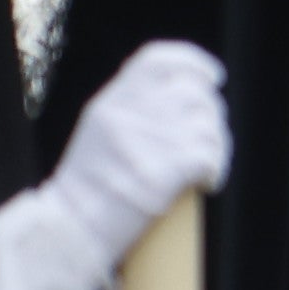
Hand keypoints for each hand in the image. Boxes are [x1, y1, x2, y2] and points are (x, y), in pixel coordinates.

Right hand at [39, 42, 224, 271]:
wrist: (71, 229)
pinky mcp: (164, 169)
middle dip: (212, 116)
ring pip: (210, 126)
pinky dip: (216, 171)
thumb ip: (135, 107)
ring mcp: (146, 139)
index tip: (213, 76)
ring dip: (217, 148)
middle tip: (205, 142)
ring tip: (203, 168)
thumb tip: (188, 91)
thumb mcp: (101, 131)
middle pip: (195, 94)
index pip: (158, 59)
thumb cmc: (90, 188)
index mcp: (109, 101)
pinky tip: (205, 183)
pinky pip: (211, 156)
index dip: (193, 62)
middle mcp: (126, 112)